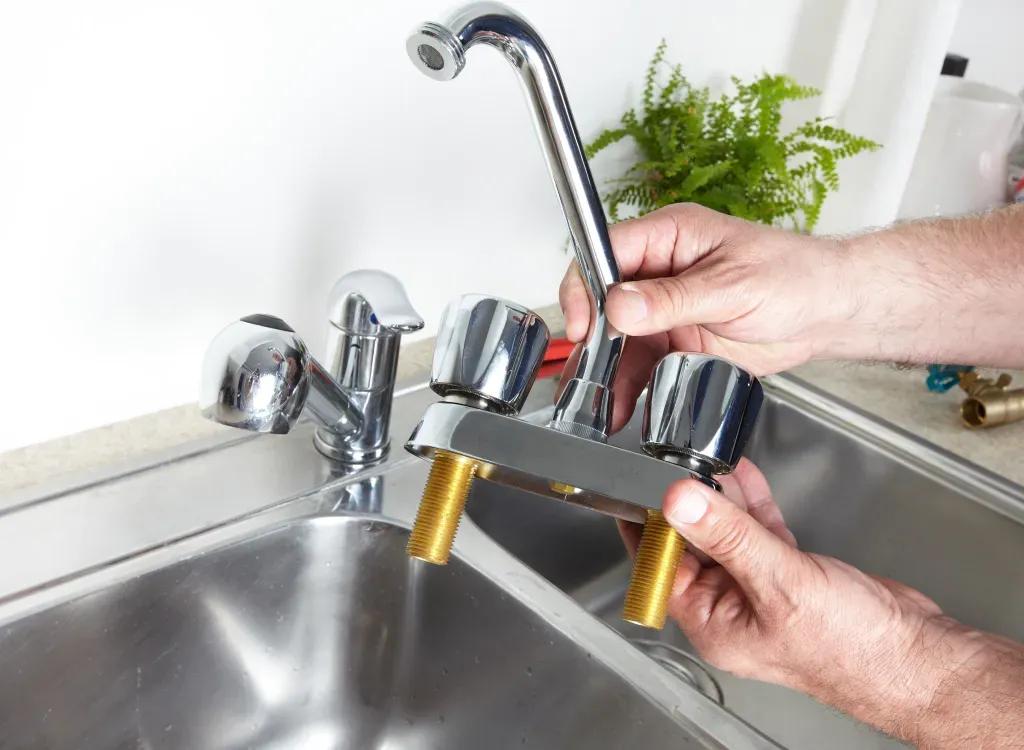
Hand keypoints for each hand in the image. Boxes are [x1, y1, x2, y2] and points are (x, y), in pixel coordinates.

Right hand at [559, 204, 854, 429]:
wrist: (828, 313)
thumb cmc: (795, 277)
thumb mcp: (732, 286)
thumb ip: (673, 298)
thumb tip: (620, 304)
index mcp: (671, 237)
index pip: (608, 251)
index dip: (587, 287)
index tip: (586, 325)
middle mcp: (661, 271)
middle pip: (604, 300)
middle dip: (590, 338)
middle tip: (586, 371)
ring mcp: (666, 308)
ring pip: (617, 338)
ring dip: (605, 370)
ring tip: (597, 401)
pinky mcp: (676, 341)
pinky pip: (641, 363)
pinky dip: (627, 385)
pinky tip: (621, 405)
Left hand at [623, 459, 962, 739]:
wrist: (917, 657)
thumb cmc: (852, 648)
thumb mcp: (778, 582)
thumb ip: (728, 535)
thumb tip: (679, 500)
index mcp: (712, 623)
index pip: (661, 567)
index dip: (648, 525)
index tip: (639, 486)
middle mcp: (730, 607)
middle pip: (692, 545)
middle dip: (686, 503)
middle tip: (676, 461)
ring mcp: (760, 588)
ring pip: (727, 532)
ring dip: (720, 496)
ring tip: (707, 458)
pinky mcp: (790, 573)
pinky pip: (759, 531)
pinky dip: (752, 503)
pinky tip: (744, 475)